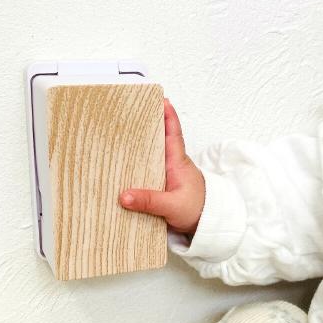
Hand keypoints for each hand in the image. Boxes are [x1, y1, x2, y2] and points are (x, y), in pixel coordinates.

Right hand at [118, 97, 205, 236]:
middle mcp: (170, 163)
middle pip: (158, 138)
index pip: (173, 133)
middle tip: (129, 109)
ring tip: (117, 131)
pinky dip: (134, 165)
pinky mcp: (159, 183)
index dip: (168, 115)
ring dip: (137, 144)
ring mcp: (165, 172)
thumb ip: (150, 202)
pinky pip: (145, 169)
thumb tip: (124, 197)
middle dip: (146, 123)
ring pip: (150, 153)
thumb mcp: (172, 207)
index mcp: (177, 162)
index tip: (161, 99)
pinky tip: (120, 164)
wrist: (205, 223)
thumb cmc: (196, 209)